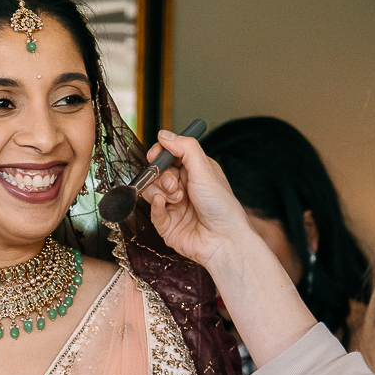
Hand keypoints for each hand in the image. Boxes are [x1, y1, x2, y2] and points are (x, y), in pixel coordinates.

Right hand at [141, 129, 258, 271]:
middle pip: (157, 173)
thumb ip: (185, 148)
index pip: (168, 156)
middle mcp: (183, 187)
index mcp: (194, 172)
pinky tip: (164, 205)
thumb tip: (163, 135)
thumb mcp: (204, 169)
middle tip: (175, 185)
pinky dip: (155, 206)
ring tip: (177, 199)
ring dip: (161, 192)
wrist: (223, 239)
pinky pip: (151, 211)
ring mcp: (173, 206)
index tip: (155, 156)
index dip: (159, 155)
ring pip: (151, 190)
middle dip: (162, 176)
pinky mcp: (166, 224)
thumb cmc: (221, 206)